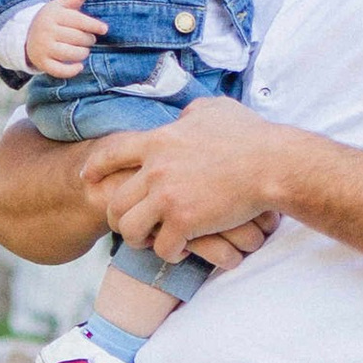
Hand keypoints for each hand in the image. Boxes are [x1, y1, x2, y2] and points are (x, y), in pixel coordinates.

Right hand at [21, 0, 105, 80]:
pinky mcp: (42, 62)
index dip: (94, 25)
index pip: (79, 20)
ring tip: (83, 50)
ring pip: (72, 54)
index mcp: (54, 15)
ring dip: (82, 53)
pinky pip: (60, 70)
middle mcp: (47, 31)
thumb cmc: (52, 19)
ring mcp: (44, 47)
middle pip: (78, 38)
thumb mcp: (62, 6)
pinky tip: (79, 66)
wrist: (27, 35)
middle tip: (88, 39)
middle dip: (88, 40)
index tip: (104, 29)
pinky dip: (72, 70)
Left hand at [80, 93, 283, 259]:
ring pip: (129, 228)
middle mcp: (156, 169)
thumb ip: (189, 114)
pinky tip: (180, 250)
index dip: (96, 168)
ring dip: (138, 239)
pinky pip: (161, 247)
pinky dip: (168, 252)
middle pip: (115, 200)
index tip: (90, 178)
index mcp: (159, 141)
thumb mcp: (213, 110)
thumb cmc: (251, 135)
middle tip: (132, 225)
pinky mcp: (184, 221)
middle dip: (118, 217)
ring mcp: (168, 196)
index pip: (111, 153)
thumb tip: (182, 118)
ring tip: (151, 241)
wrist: (273, 164)